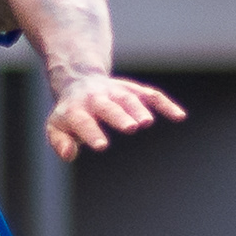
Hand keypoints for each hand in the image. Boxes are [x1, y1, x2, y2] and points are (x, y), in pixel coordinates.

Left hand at [43, 70, 185, 161]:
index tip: (102, 146)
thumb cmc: (69, 114)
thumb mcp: (56, 127)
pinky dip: (165, 104)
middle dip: (120, 116)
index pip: (83, 121)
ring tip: (147, 122)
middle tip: (131, 128)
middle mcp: (97, 98)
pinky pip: (151, 95)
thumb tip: (68, 154)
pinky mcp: (134, 90)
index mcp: (76, 109)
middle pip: (109, 106)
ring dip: (139, 109)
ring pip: (129, 98)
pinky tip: (179, 117)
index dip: (92, 133)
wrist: (80, 81)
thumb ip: (60, 141)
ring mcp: (117, 92)